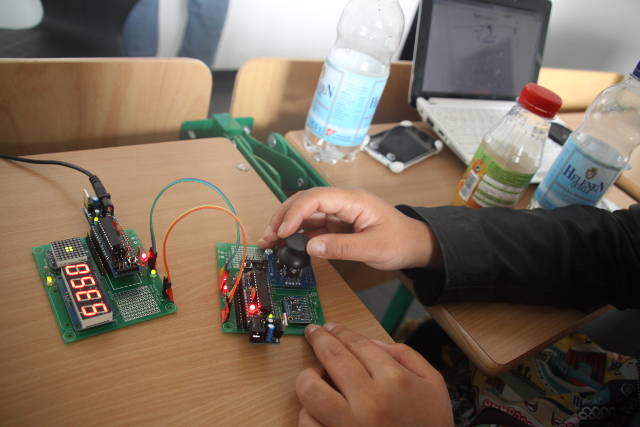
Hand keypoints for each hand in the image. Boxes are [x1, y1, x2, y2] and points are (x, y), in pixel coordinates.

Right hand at [258, 188, 440, 269]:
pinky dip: (296, 234)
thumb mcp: (374, 248)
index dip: (295, 213)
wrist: (415, 244)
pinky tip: (285, 245)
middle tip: (267, 237)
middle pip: (305, 202)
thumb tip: (310, 247)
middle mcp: (342, 202)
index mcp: (353, 200)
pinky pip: (312, 225)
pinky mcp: (336, 224)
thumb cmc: (400, 241)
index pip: (316, 198)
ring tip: (269, 242)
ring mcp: (338, 213)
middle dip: (283, 217)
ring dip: (286, 226)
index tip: (282, 231)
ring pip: (305, 213)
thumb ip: (341, 247)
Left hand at [296, 323, 452, 426]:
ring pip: (311, 390)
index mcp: (395, 381)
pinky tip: (317, 408)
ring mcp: (349, 426)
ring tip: (313, 376)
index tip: (331, 327)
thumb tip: (370, 343)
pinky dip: (308, 413)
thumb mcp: (433, 384)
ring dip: (308, 378)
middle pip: (332, 357)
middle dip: (319, 339)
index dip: (341, 331)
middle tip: (313, 333)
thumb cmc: (430, 426)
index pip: (358, 344)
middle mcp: (370, 402)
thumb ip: (405, 355)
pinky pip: (308, 423)